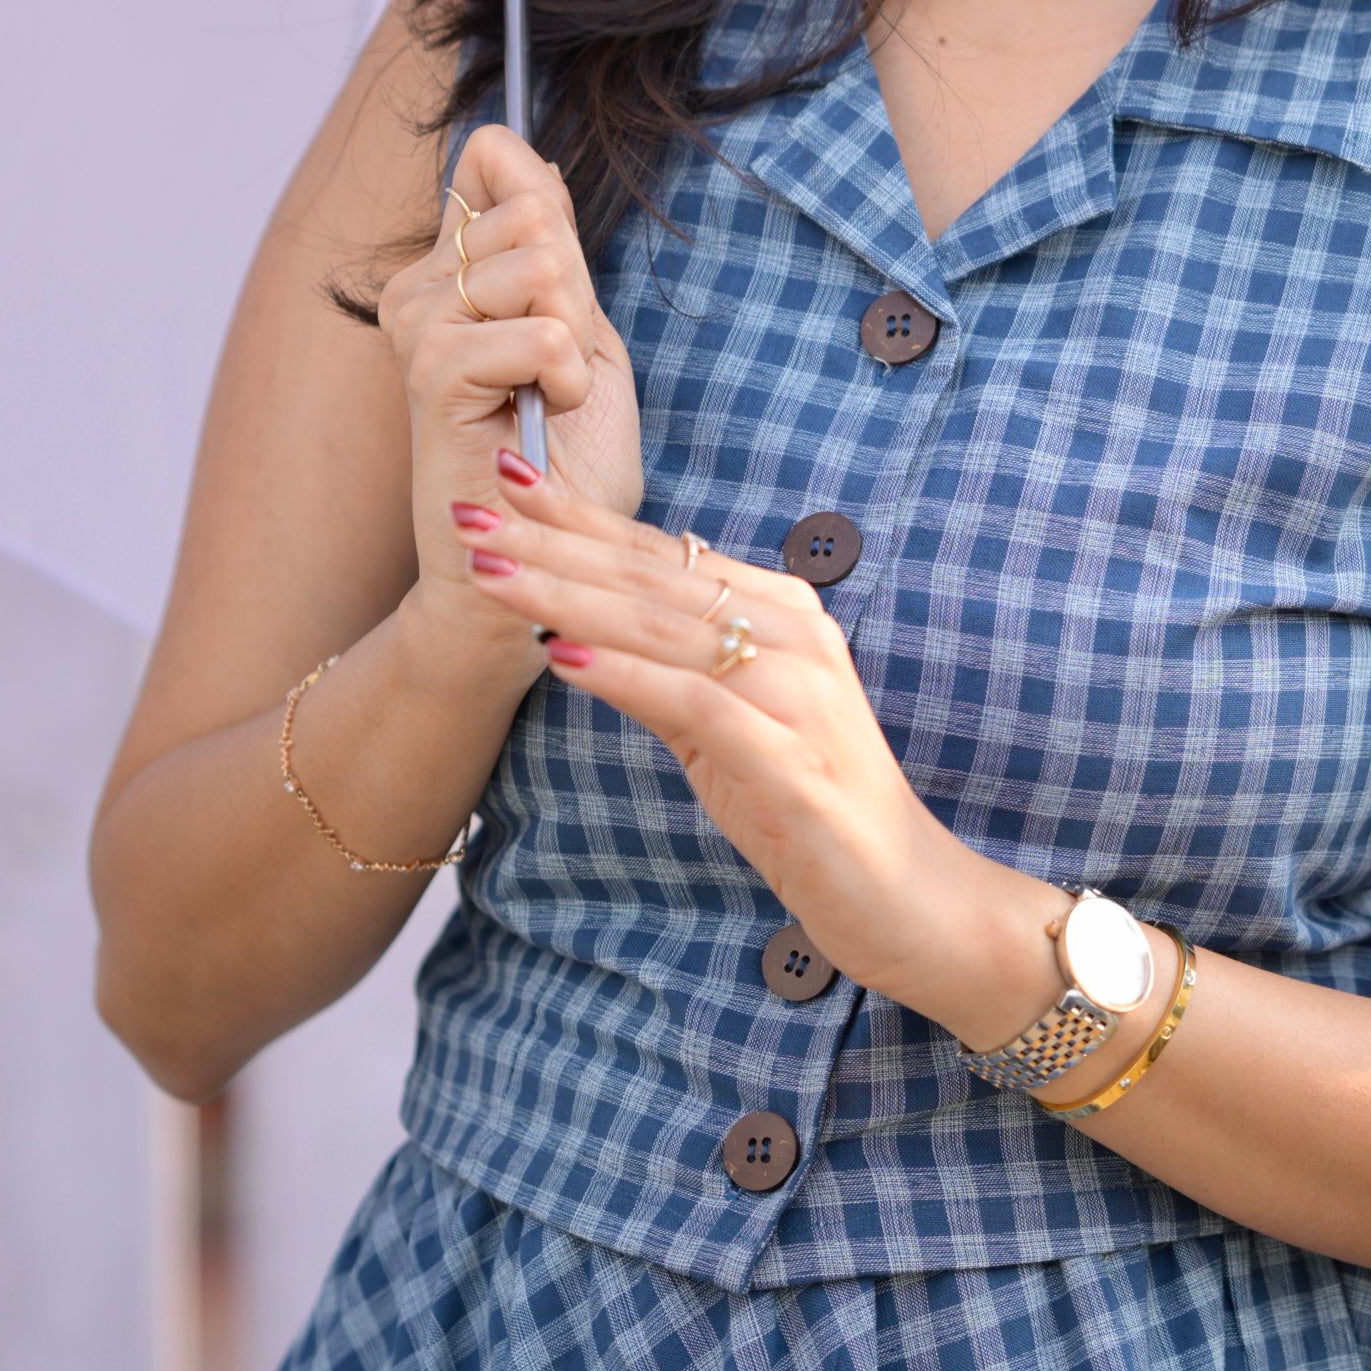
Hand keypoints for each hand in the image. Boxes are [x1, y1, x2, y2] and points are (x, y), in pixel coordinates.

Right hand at [377, 130, 644, 653]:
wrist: (541, 552)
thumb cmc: (563, 454)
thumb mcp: (579, 323)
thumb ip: (552, 240)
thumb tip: (524, 156)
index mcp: (450, 268)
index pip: (494, 159)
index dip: (551, 209)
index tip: (559, 293)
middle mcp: (419, 287)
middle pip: (535, 212)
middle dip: (576, 291)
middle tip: (554, 364)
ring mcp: (418, 327)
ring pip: (542, 268)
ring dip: (573, 341)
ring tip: (546, 393)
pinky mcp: (432, 374)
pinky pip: (540, 332)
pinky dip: (567, 377)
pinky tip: (543, 414)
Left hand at [449, 455, 1056, 1045]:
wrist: (904, 895)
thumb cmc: (807, 805)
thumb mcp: (728, 724)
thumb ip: (673, 667)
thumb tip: (583, 624)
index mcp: (782, 613)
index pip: (660, 550)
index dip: (579, 513)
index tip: (503, 476)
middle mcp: (795, 635)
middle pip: (650, 575)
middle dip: (550, 541)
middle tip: (466, 512)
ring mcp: (798, 693)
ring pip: (662, 625)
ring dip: (566, 595)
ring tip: (489, 574)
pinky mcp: (790, 758)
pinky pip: (694, 701)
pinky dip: (625, 675)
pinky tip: (562, 657)